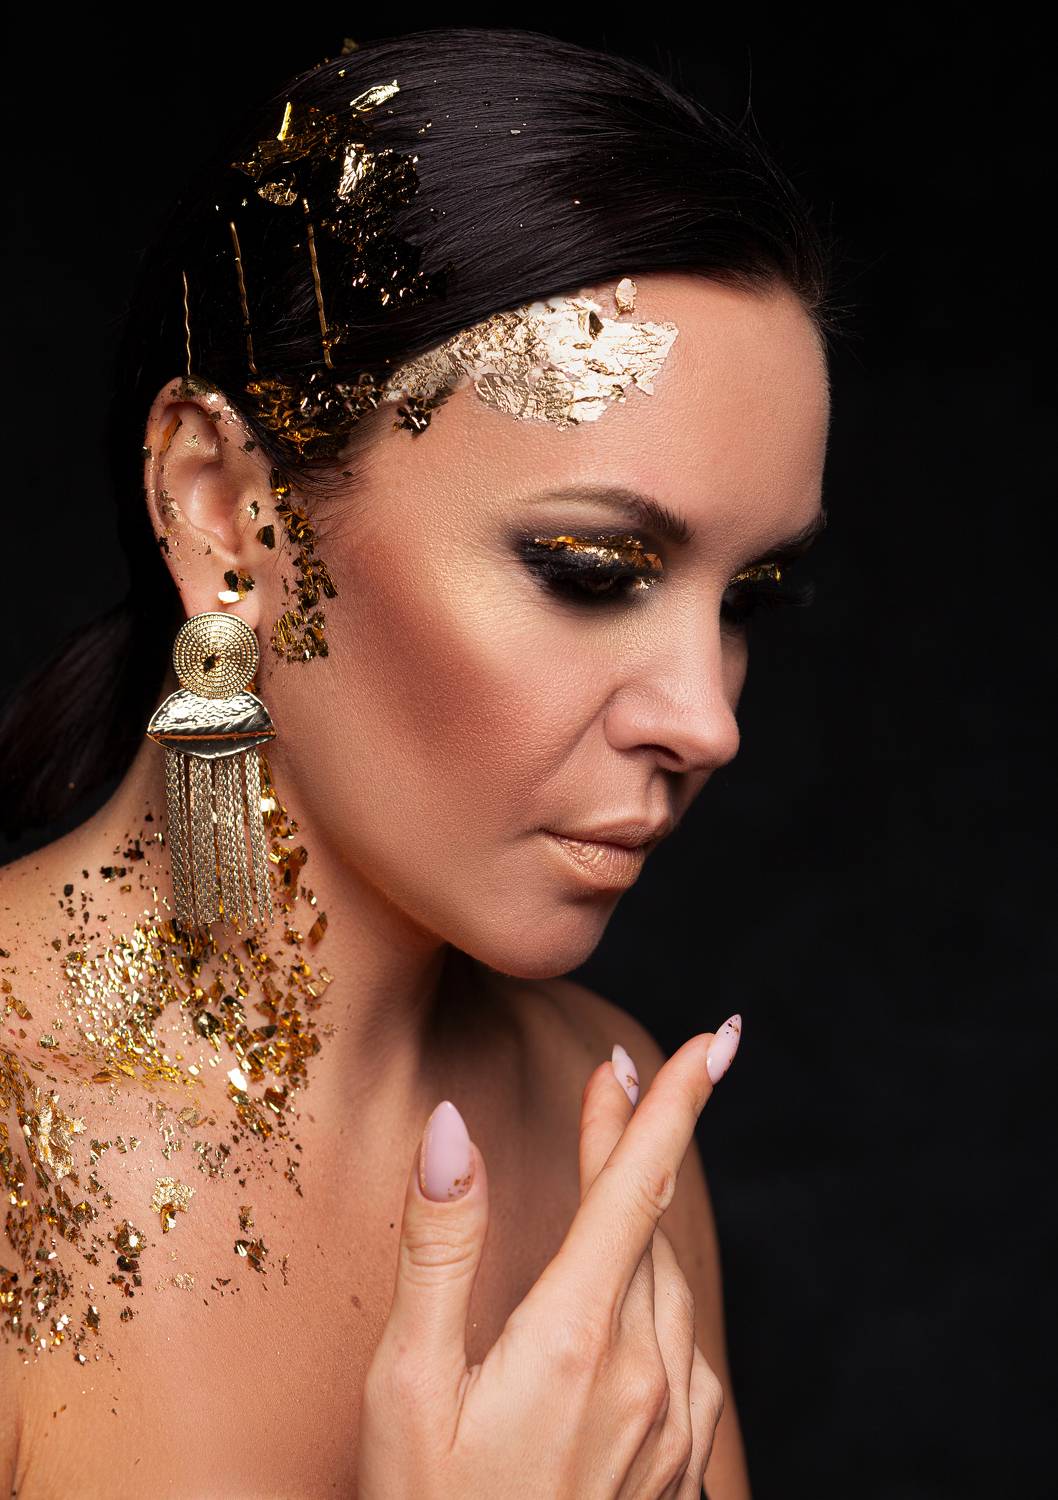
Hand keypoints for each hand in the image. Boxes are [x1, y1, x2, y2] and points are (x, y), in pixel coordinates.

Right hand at [357, 1021, 741, 1498]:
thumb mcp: (408, 1384)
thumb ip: (440, 1248)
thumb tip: (449, 1129)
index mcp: (577, 1339)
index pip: (638, 1186)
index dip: (676, 1102)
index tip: (719, 1039)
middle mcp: (648, 1373)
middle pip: (648, 1220)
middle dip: (634, 1139)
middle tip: (616, 1076)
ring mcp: (676, 1422)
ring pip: (666, 1279)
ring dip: (638, 1210)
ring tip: (613, 1156)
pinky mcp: (683, 1458)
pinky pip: (681, 1340)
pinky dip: (651, 1284)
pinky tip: (624, 1283)